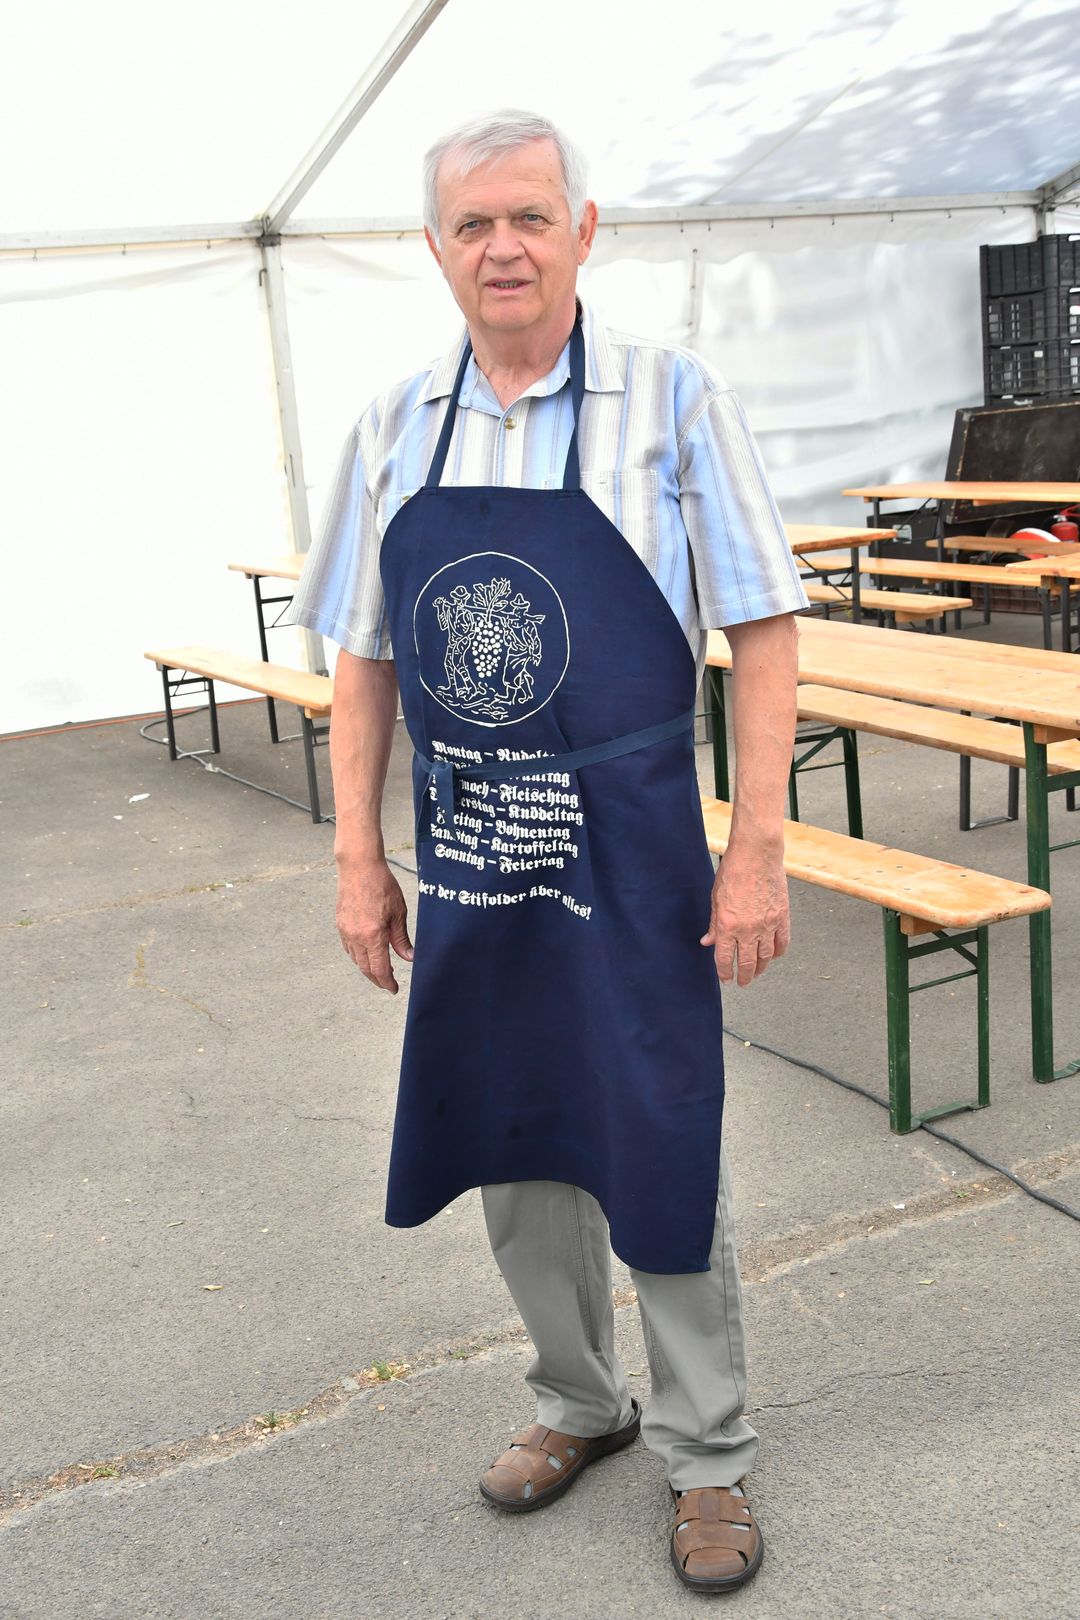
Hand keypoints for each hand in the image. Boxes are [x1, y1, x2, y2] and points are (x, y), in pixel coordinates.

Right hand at [336, 859, 413, 993]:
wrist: (359, 867)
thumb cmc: (382, 885)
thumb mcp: (398, 912)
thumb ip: (401, 938)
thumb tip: (409, 958)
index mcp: (372, 936)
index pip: (379, 969)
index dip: (387, 982)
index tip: (394, 989)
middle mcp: (356, 937)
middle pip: (365, 968)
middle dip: (377, 979)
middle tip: (388, 983)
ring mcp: (345, 931)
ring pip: (355, 959)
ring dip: (367, 969)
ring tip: (379, 971)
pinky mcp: (340, 924)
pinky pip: (348, 948)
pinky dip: (357, 956)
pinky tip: (366, 954)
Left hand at [700, 841, 789, 986]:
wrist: (757, 854)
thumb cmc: (733, 872)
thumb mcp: (716, 899)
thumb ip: (714, 924)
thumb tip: (708, 942)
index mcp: (728, 925)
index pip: (725, 959)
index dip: (725, 973)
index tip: (726, 979)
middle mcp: (748, 929)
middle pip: (748, 963)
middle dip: (745, 976)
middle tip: (743, 982)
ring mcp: (767, 924)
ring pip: (766, 957)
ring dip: (761, 968)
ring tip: (757, 972)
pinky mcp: (782, 917)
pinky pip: (782, 943)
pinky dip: (777, 953)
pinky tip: (773, 956)